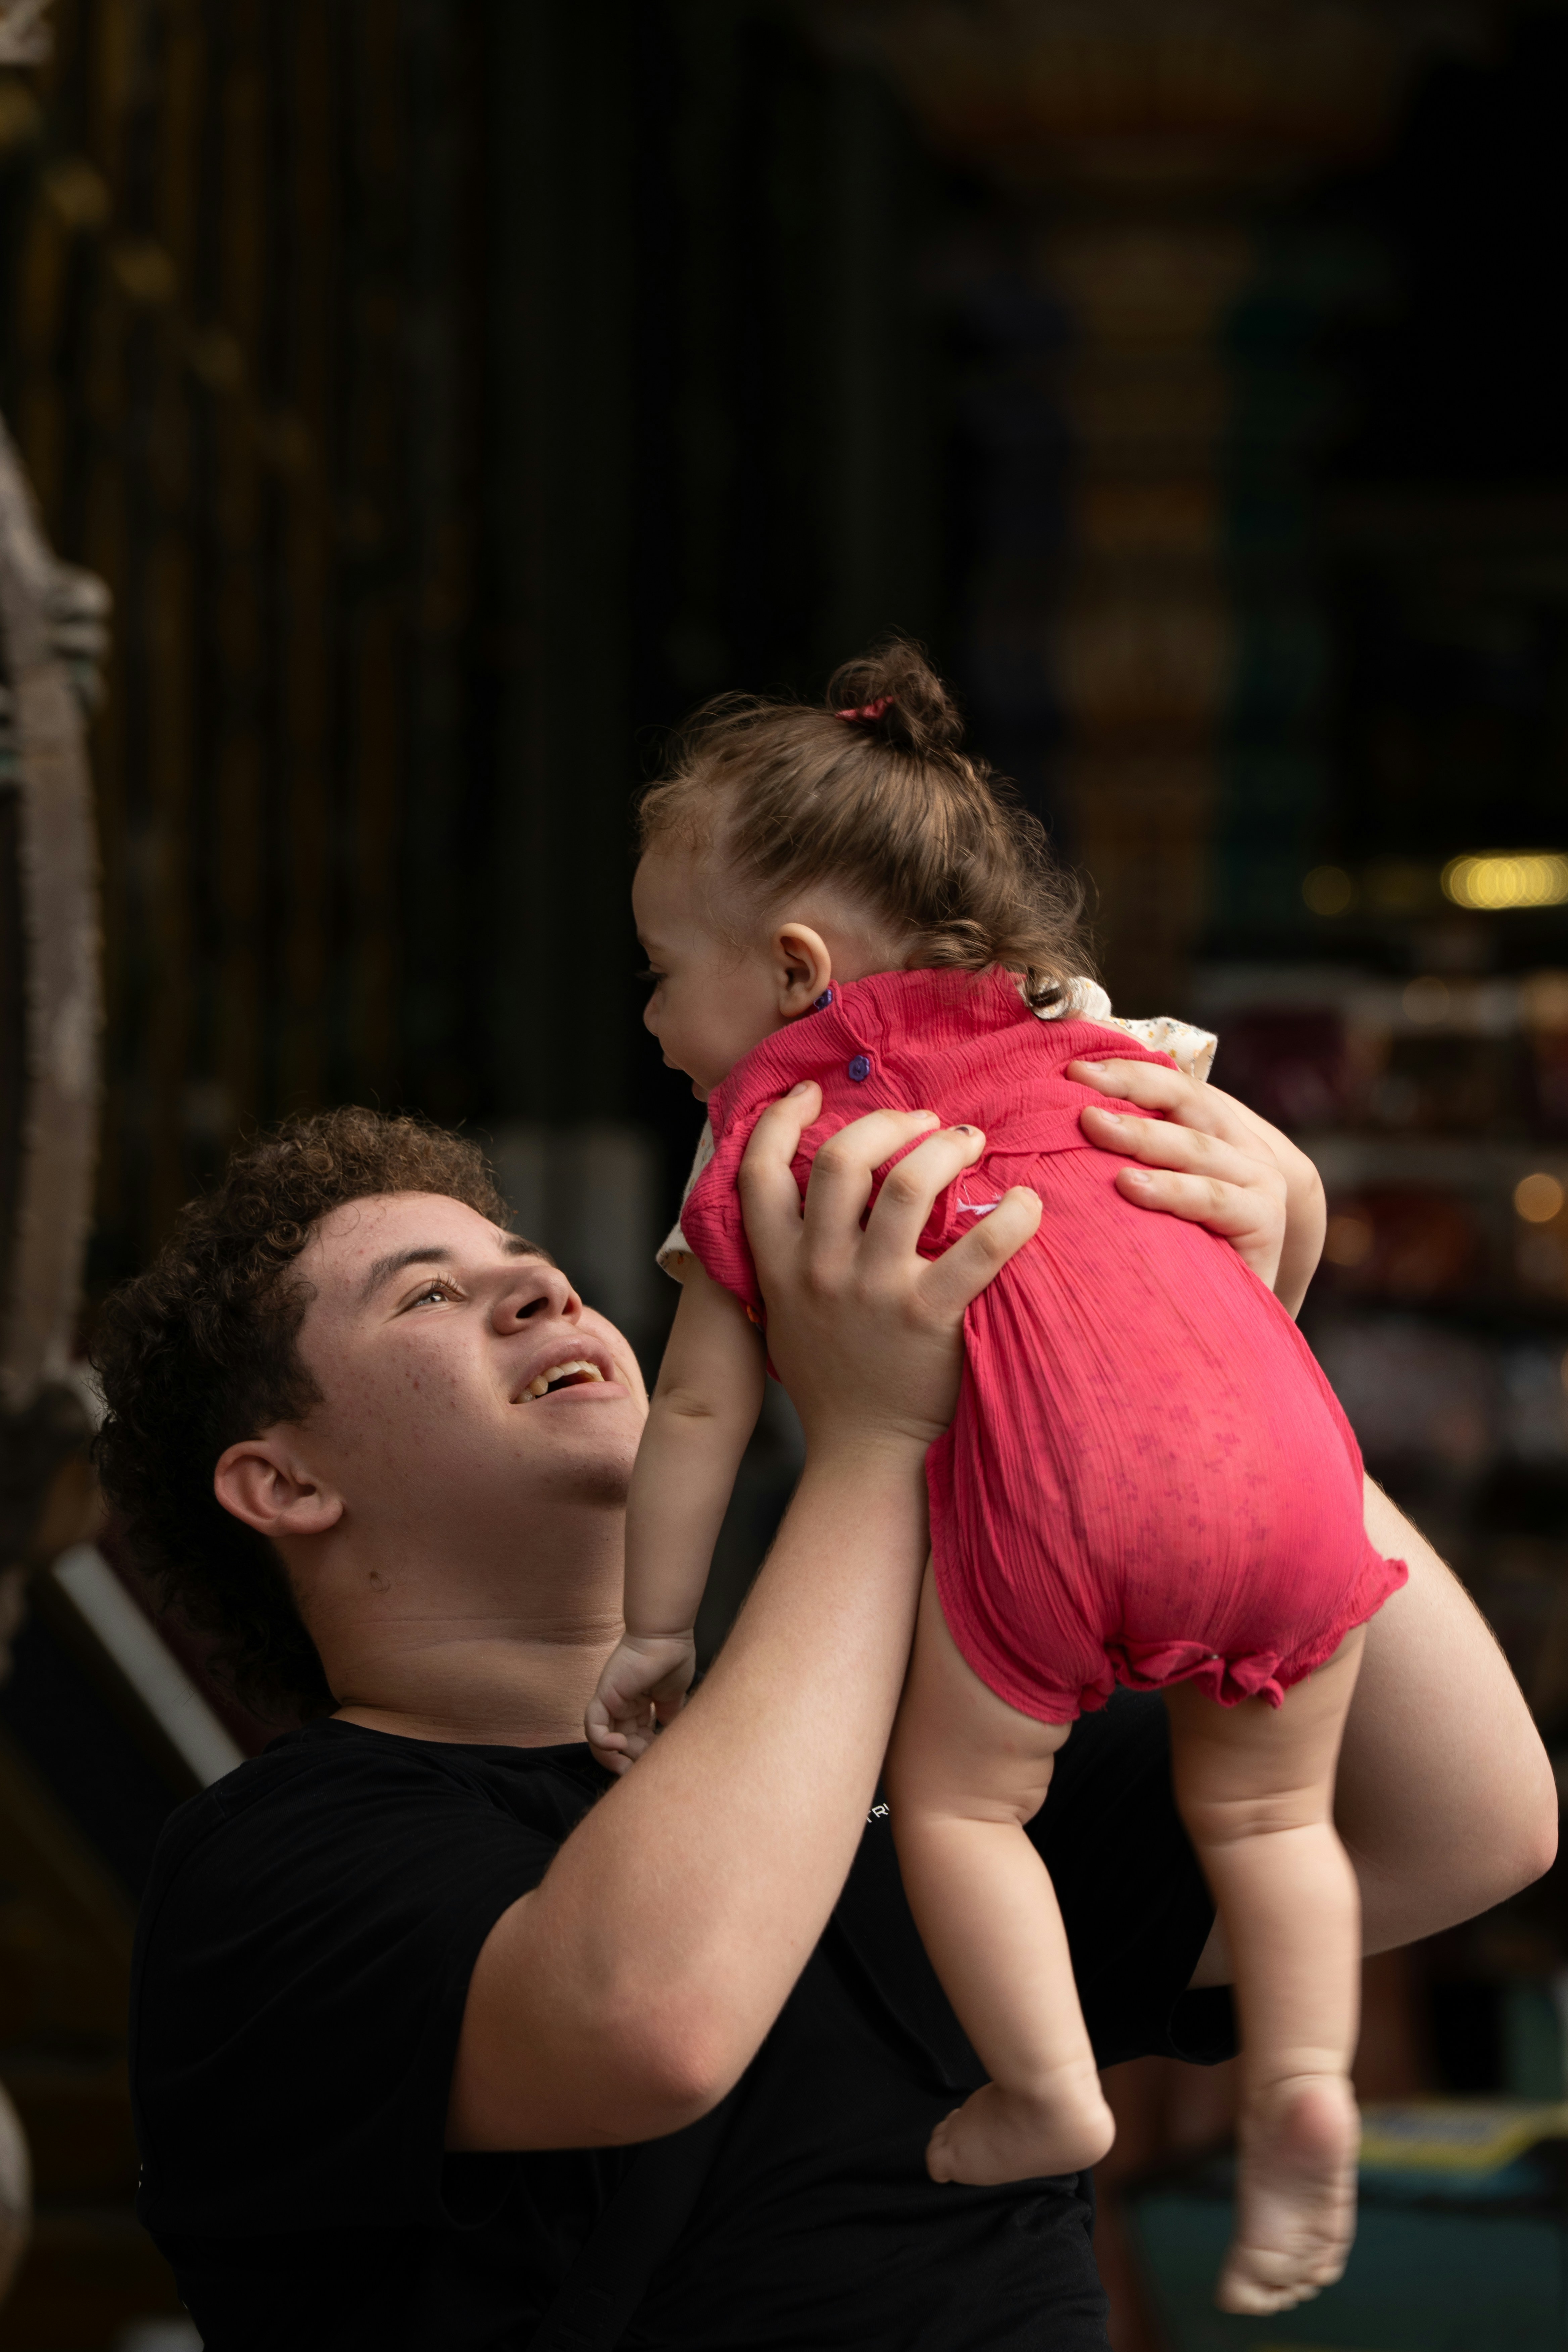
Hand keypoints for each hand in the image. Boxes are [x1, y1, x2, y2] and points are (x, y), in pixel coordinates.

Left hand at [585, 1632, 697, 1775]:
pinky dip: (603, 1742)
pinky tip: (621, 1745)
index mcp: (637, 1708)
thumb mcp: (673, 1698)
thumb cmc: (673, 1659)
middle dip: (629, 1762)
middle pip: (617, 1746)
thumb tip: (669, 1738)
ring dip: (614, 1759)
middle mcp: (621, 1708)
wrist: (668, 1638)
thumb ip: (668, 1717)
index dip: (643, 1756)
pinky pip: (594, 1728)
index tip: (657, 1763)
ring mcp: (610, 1703)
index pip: (634, 1741)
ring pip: (600, 1742)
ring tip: (629, 1765)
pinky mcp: (603, 1697)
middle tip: (642, 1771)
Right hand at [738, 1085, 1042, 1459]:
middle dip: (889, 1122)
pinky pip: (979, 1249)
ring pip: (908, 1185)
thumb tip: (807, 1184)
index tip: (811, 1093)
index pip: (759, 1171)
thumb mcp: (786, 1309)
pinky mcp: (928, 1319)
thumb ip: (790, 1252)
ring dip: (946, 1148)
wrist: (863, 1452)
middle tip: (924, 1122)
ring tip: (969, 1144)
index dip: (779, 1119)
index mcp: (778, 1264)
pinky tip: (1026, 1203)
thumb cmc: (834, 1373)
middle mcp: (819, 1270)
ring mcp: (873, 1293)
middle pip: (843, 1160)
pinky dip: (1012, 1216)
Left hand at [1068, 1059, 1326, 1315]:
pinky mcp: (1263, 1220)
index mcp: (1215, 1129)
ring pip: (1195, 1146)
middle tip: (1078, 1086)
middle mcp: (1242, 1146)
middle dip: (1131, 1089)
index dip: (1127, 1072)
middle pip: (1187, 1101)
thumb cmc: (1178, 1247)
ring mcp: (1258, 1181)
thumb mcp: (1150, 1191)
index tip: (1074, 1068)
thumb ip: (1129, 1151)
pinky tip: (1130, 1185)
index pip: (1173, 1085)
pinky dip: (1170, 1189)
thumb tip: (1070, 1110)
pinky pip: (1212, 1197)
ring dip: (1143, 1135)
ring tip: (1094, 1126)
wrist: (1227, 1313)